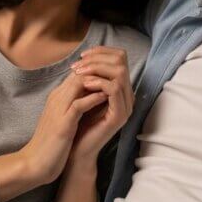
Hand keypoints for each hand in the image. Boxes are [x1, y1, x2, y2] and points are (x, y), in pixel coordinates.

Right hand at [19, 72, 108, 183]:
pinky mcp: (62, 124)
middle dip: (99, 72)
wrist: (35, 163)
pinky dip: (93, 99)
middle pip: (78, 73)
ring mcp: (58, 110)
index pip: (77, 73)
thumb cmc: (51, 143)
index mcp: (57, 97)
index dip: (95, 72)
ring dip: (98, 81)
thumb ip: (75, 106)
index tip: (112, 77)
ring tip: (114, 84)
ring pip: (78, 83)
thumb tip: (93, 98)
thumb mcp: (64, 118)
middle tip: (117, 76)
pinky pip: (79, 105)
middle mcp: (56, 99)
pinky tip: (106, 98)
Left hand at [67, 46, 133, 165]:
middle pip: (121, 61)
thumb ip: (89, 77)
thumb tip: (86, 56)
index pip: (120, 58)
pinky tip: (84, 84)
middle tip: (78, 65)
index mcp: (120, 88)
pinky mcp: (119, 116)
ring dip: (97, 68)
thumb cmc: (77, 122)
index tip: (82, 56)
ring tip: (79, 73)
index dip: (101, 52)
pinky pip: (114, 89)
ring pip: (119, 73)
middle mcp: (127, 95)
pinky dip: (98, 82)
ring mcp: (125, 106)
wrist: (75, 150)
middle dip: (98, 58)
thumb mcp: (83, 94)